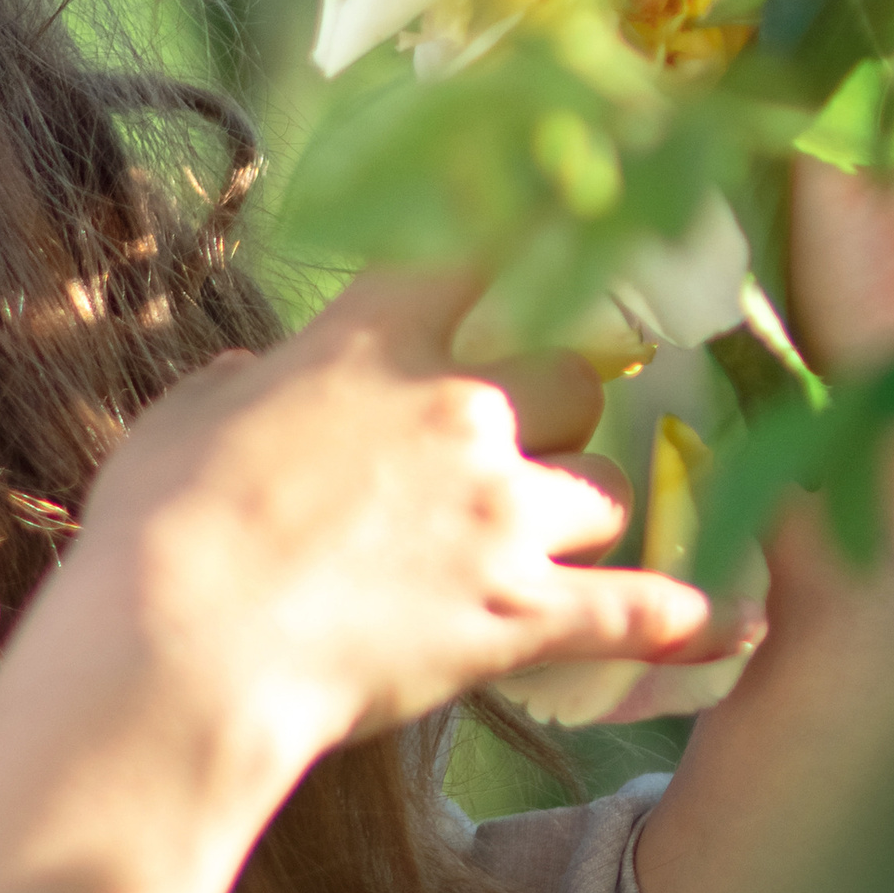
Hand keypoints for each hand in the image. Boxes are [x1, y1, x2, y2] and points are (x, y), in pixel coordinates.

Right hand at [66, 266, 726, 781]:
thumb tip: (252, 382)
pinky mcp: (521, 615)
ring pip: (606, 489)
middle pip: (573, 377)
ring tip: (560, 542)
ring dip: (586, 513)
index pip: (473, 263)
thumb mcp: (180, 421)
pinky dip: (692, 621)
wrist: (185, 645)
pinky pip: (640, 610)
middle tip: (530, 438)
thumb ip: (237, 389)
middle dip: (562, 407)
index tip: (538, 247)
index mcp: (374, 344)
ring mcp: (502, 514)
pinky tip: (736, 621)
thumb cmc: (157, 526)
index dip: (513, 256)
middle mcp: (462, 411)